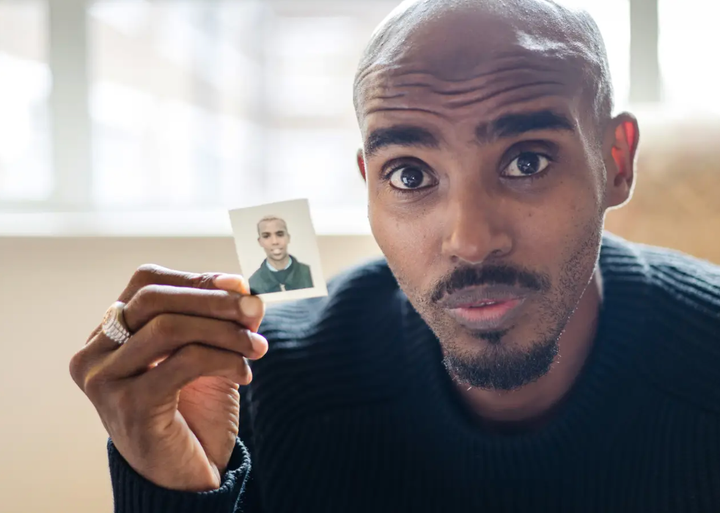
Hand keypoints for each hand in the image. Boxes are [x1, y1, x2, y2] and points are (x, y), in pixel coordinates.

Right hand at [69, 265, 266, 491]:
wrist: (187, 476)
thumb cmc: (193, 411)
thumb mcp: (207, 353)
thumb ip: (220, 320)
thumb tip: (245, 288)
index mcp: (108, 333)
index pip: (147, 283)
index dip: (195, 279)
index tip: (240, 286)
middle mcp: (95, 353)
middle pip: (154, 299)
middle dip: (213, 300)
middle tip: (255, 311)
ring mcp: (105, 380)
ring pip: (169, 328)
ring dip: (225, 332)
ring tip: (257, 347)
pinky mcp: (128, 405)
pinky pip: (184, 362)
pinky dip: (223, 360)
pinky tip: (244, 374)